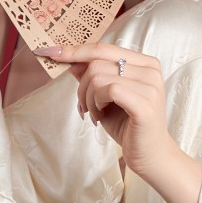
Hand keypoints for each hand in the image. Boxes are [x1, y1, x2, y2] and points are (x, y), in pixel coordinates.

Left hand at [44, 42, 169, 180]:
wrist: (149, 154)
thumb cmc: (128, 125)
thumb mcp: (104, 97)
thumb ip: (92, 77)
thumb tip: (70, 60)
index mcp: (144, 63)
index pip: (104, 48)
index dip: (75, 50)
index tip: (50, 52)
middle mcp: (150, 70)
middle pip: (97, 62)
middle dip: (82, 86)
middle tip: (84, 107)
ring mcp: (150, 86)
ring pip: (98, 76)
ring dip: (88, 98)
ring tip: (95, 114)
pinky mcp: (145, 103)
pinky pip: (108, 90)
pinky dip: (96, 103)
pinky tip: (100, 116)